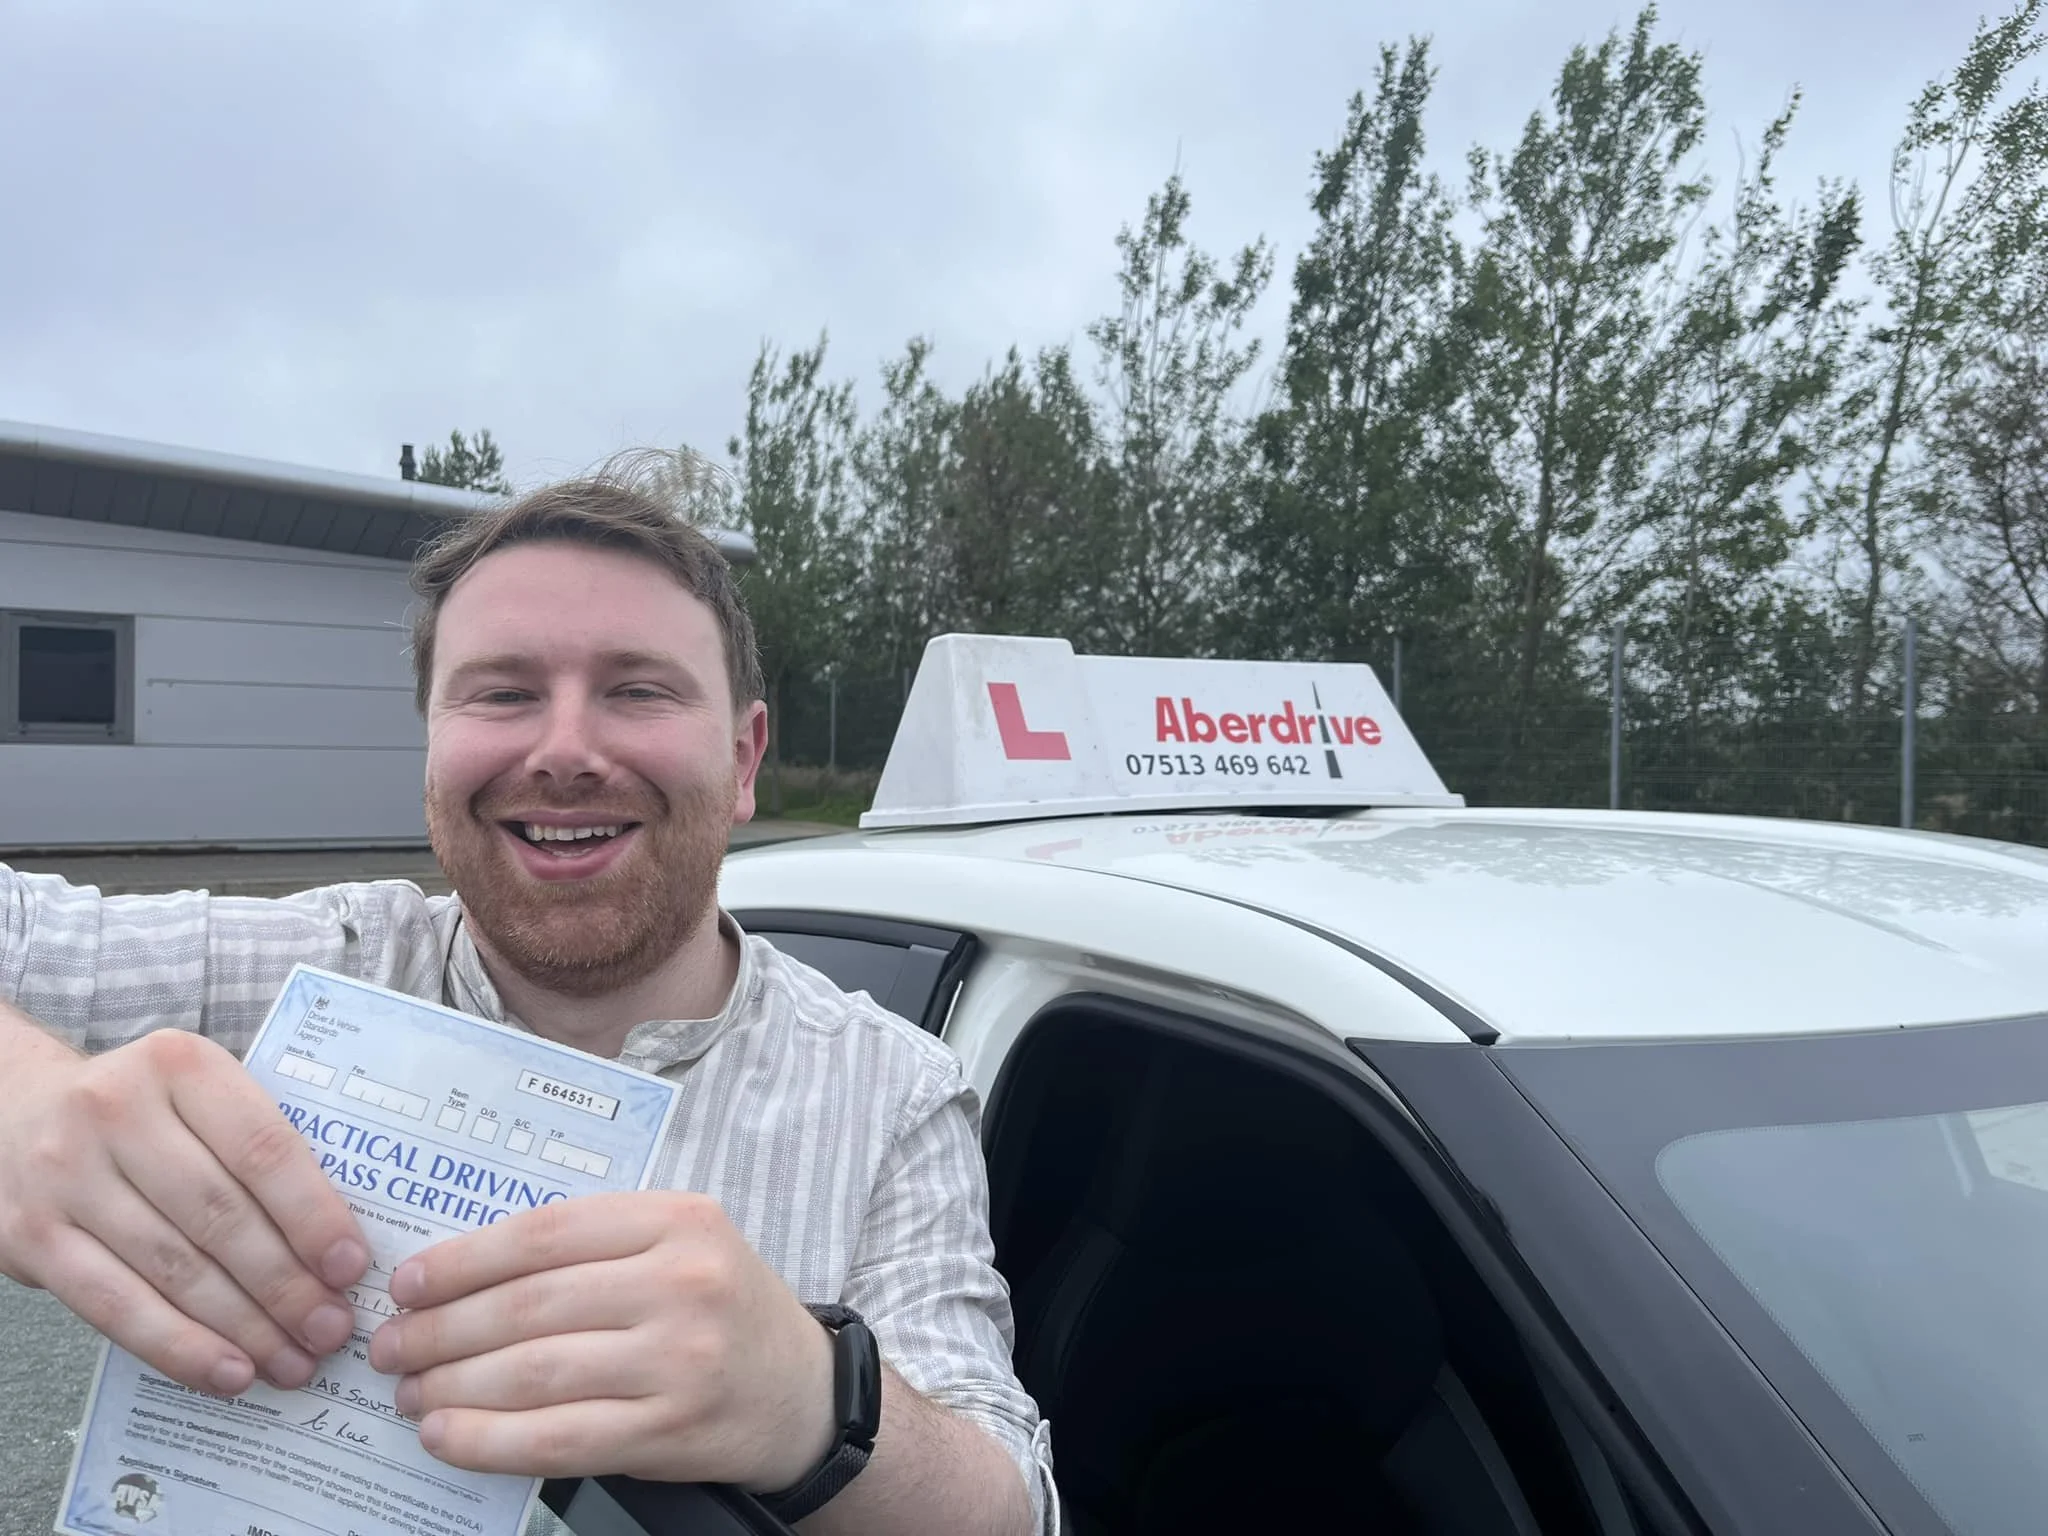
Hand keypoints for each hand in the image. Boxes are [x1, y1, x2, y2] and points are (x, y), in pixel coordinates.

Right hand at [0, 1027, 369, 1395]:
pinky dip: (179, 1347)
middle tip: (332, 1329)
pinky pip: (115, 1306)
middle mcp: (116, 1111)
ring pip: (172, 1268)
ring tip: (294, 1361)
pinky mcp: (31, 1237)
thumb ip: (257, 1147)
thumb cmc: (142, 1113)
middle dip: (286, 1284)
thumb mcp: (198, 1096)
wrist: (14, 1112)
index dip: (312, 1214)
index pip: (261, 1148)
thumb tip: (338, 1245)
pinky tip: (229, 1373)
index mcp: (180, 1065)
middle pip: (219, 1215)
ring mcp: (66, 1176)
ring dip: (243, 1326)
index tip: (351, 1266)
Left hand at [367, 1190, 836, 1488]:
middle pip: (529, 1306)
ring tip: (409, 1392)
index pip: (544, 1234)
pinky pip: (556, 1438)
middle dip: (440, 1329)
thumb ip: (594, 1245)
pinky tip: (446, 1436)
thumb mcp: (680, 1246)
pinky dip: (487, 1441)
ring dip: (452, 1385)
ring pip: (533, 1372)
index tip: (408, 1283)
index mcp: (679, 1220)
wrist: (802, 1394)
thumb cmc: (722, 1310)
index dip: (462, 1261)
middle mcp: (683, 1283)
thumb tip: (461, 1272)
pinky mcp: (669, 1431)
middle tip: (391, 1345)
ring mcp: (679, 1360)